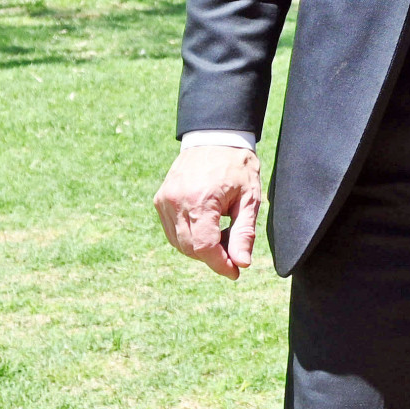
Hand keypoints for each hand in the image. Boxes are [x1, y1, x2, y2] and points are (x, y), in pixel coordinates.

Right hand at [153, 146, 263, 278]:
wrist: (215, 137)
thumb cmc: (237, 165)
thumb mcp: (249, 198)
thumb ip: (244, 232)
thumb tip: (241, 263)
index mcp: (200, 200)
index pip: (203, 247)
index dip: (220, 264)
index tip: (236, 271)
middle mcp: (176, 202)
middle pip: (189, 248)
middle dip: (212, 257)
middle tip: (233, 252)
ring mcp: (164, 201)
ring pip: (178, 242)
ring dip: (199, 248)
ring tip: (222, 236)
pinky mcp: (160, 200)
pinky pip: (172, 230)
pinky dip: (188, 237)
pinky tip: (206, 227)